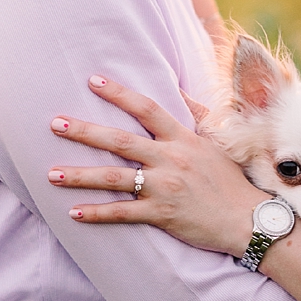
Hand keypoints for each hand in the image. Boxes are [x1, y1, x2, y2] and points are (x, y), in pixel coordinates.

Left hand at [48, 76, 262, 256]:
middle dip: (84, 131)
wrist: (250, 220)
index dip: (119, 93)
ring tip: (51, 173)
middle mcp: (172, 158)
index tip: (93, 80)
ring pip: (113, 177)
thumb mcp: (218, 143)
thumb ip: (196, 116)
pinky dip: (96, 213)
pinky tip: (74, 212)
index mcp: (184, 139)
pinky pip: (122, 212)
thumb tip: (179, 91)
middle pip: (120, 140)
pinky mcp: (162, 214)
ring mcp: (165, 187)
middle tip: (54, 123)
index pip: (148, 108)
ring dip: (79, 175)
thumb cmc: (233, 182)